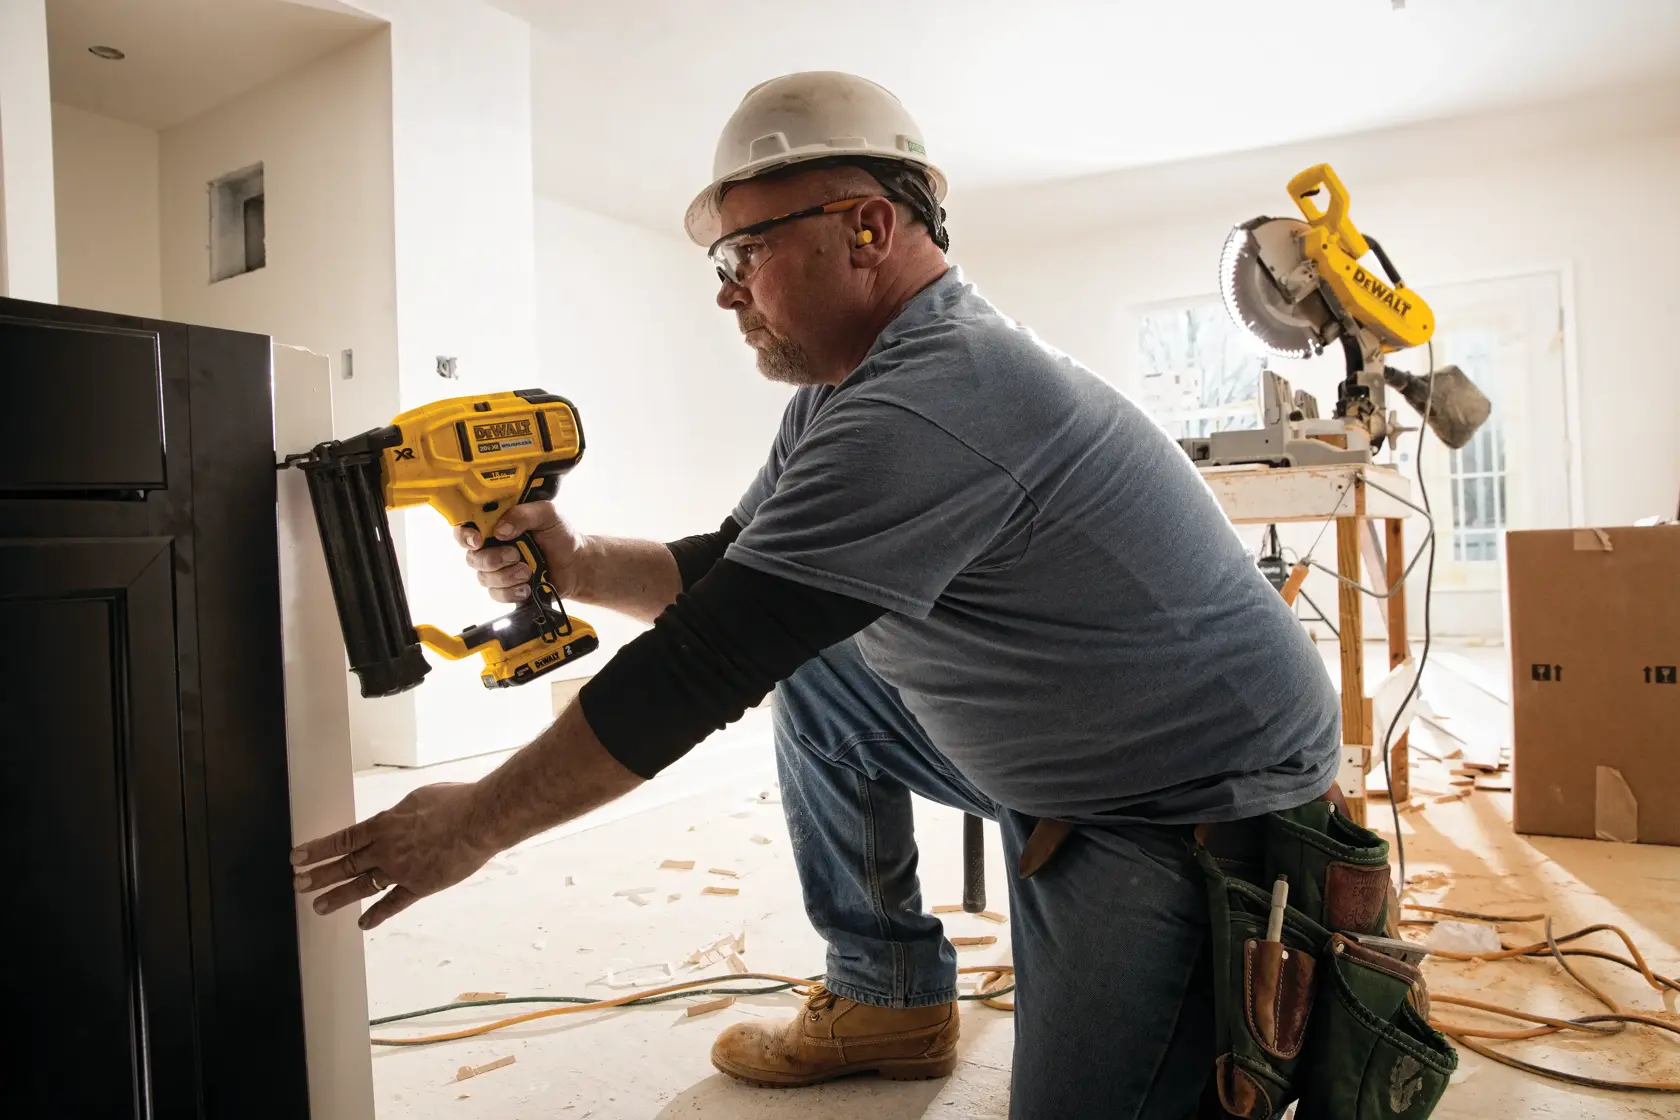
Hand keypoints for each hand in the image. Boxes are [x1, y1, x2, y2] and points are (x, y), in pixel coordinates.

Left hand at [290, 782, 495, 929]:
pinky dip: (377, 914)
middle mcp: (386, 849)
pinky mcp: (420, 886)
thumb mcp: (418, 798)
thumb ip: (400, 814)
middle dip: (319, 875)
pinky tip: (363, 922)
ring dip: (338, 896)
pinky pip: (394, 903)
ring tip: (319, 906)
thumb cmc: (454, 802)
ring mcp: (401, 870)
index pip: (342, 840)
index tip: (298, 857)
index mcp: (384, 824)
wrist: (479, 820)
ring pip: (363, 885)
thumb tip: (393, 820)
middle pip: (346, 865)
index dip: (318, 849)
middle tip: (299, 884)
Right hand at [456, 501, 590, 604]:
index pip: (467, 527)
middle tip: (516, 555)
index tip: (477, 540)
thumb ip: (524, 514)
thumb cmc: (561, 536)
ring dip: (506, 576)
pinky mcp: (506, 588)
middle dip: (493, 559)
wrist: (576, 565)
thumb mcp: (548, 514)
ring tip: (528, 570)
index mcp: (497, 524)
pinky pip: (496, 594)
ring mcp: (498, 569)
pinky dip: (511, 592)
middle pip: (472, 557)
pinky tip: (526, 586)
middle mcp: (493, 546)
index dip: (465, 535)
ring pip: (484, 577)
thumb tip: (501, 529)